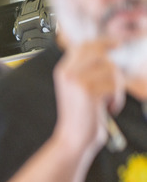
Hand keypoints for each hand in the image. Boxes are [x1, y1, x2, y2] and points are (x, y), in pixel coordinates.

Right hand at [53, 39, 125, 154]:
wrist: (74, 138)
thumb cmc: (82, 116)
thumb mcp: (81, 89)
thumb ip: (88, 70)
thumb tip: (109, 50)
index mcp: (63, 71)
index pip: (83, 46)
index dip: (102, 42)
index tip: (116, 44)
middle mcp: (67, 73)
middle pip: (98, 51)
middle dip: (113, 63)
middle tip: (118, 73)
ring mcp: (75, 80)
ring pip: (110, 68)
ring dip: (117, 86)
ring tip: (109, 101)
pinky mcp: (87, 90)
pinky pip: (114, 84)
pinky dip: (117, 98)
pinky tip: (109, 108)